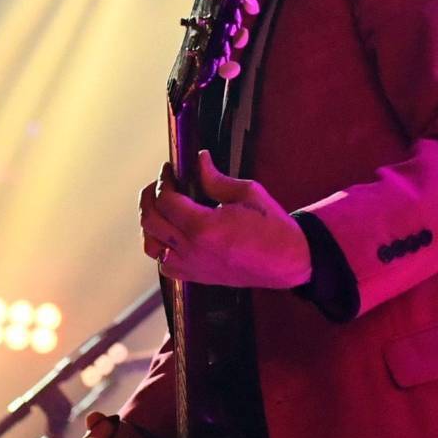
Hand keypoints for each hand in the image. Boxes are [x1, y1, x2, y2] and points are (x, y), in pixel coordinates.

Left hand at [138, 152, 312, 288]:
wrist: (288, 260)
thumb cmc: (272, 227)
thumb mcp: (247, 193)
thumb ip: (215, 179)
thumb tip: (198, 161)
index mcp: (204, 227)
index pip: (165, 200)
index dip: (163, 181)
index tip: (169, 170)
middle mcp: (192, 249)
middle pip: (150, 221)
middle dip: (149, 197)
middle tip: (160, 184)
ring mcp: (192, 266)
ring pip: (151, 245)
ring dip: (150, 224)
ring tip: (160, 208)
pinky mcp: (197, 277)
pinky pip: (164, 264)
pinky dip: (160, 248)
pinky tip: (171, 235)